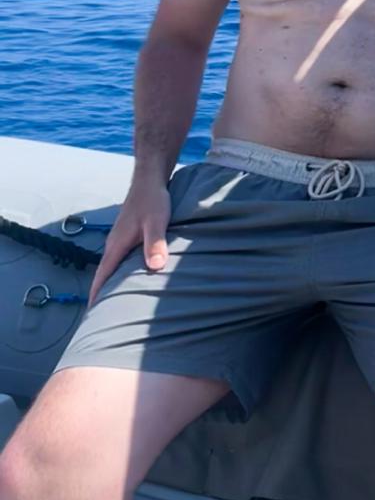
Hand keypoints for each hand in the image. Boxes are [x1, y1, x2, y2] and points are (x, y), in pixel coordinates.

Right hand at [87, 176, 171, 306]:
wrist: (150, 179)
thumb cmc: (154, 200)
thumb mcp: (157, 222)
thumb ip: (155, 243)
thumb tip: (154, 266)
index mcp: (116, 246)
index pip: (102, 277)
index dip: (97, 297)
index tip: (93, 317)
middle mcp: (114, 245)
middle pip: (104, 276)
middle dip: (102, 296)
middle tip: (104, 320)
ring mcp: (119, 241)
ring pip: (112, 268)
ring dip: (111, 285)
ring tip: (115, 306)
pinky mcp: (127, 237)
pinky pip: (119, 261)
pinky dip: (120, 274)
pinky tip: (130, 281)